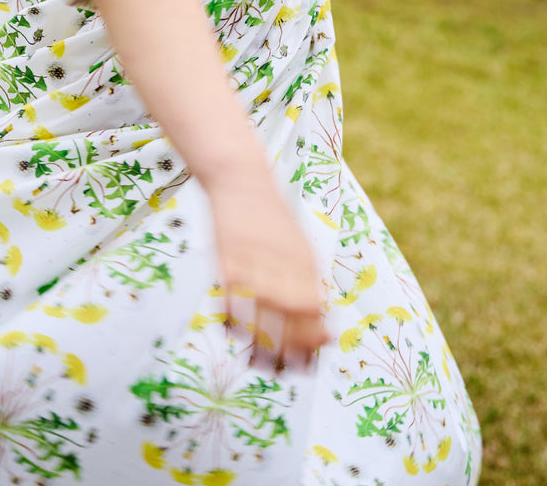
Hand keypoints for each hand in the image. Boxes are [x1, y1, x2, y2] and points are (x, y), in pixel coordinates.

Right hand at [209, 178, 328, 364]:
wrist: (241, 177)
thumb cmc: (270, 216)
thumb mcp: (298, 244)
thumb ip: (306, 279)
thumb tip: (319, 319)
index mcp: (304, 259)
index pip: (314, 308)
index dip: (313, 338)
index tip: (312, 359)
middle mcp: (282, 261)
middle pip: (291, 315)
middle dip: (289, 349)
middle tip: (285, 368)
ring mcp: (254, 259)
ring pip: (261, 312)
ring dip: (261, 343)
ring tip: (260, 360)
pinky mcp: (227, 257)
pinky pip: (232, 298)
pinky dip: (233, 321)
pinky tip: (233, 332)